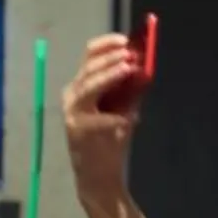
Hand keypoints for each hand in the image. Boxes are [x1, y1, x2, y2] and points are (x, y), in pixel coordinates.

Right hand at [63, 33, 143, 209]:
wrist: (99, 177)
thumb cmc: (110, 141)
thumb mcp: (123, 109)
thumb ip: (130, 89)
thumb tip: (145, 65)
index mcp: (82, 86)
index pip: (89, 56)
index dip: (107, 45)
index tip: (126, 40)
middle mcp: (72, 96)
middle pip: (88, 67)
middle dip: (110, 58)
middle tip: (131, 55)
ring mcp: (73, 113)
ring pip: (88, 86)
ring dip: (109, 76)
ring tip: (128, 69)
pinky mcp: (78, 131)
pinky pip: (98, 119)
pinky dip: (114, 118)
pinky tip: (126, 120)